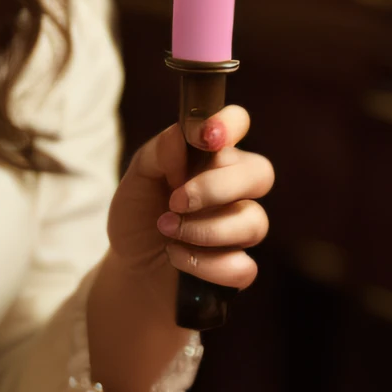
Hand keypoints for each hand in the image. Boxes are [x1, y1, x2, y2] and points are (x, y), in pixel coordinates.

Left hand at [107, 104, 273, 292]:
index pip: (237, 124)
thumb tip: (179, 134)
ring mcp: (240, 227)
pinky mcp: (237, 265)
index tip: (205, 137)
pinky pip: (243, 267)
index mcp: (210, 156)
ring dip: (204, 229)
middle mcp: (234, 187)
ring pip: (255, 222)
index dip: (229, 124)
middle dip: (217, 187)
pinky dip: (206, 265)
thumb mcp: (136, 180)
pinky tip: (177, 257)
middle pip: (260, 173)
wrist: (130, 265)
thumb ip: (157, 154)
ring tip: (167, 230)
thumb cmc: (138, 214)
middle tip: (177, 200)